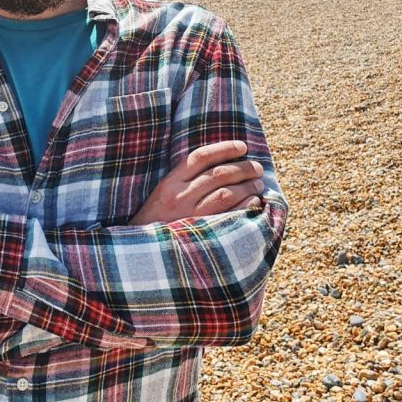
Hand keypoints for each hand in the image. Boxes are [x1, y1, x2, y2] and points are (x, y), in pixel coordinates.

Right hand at [129, 141, 264, 225]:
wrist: (142, 255)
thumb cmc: (156, 222)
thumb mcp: (162, 195)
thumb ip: (184, 180)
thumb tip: (220, 164)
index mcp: (169, 184)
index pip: (200, 157)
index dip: (223, 149)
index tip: (242, 147)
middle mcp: (179, 197)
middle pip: (217, 174)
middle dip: (242, 168)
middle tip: (257, 167)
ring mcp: (190, 216)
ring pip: (226, 193)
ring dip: (247, 186)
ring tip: (258, 184)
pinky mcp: (201, 234)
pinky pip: (230, 215)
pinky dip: (245, 205)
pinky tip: (254, 202)